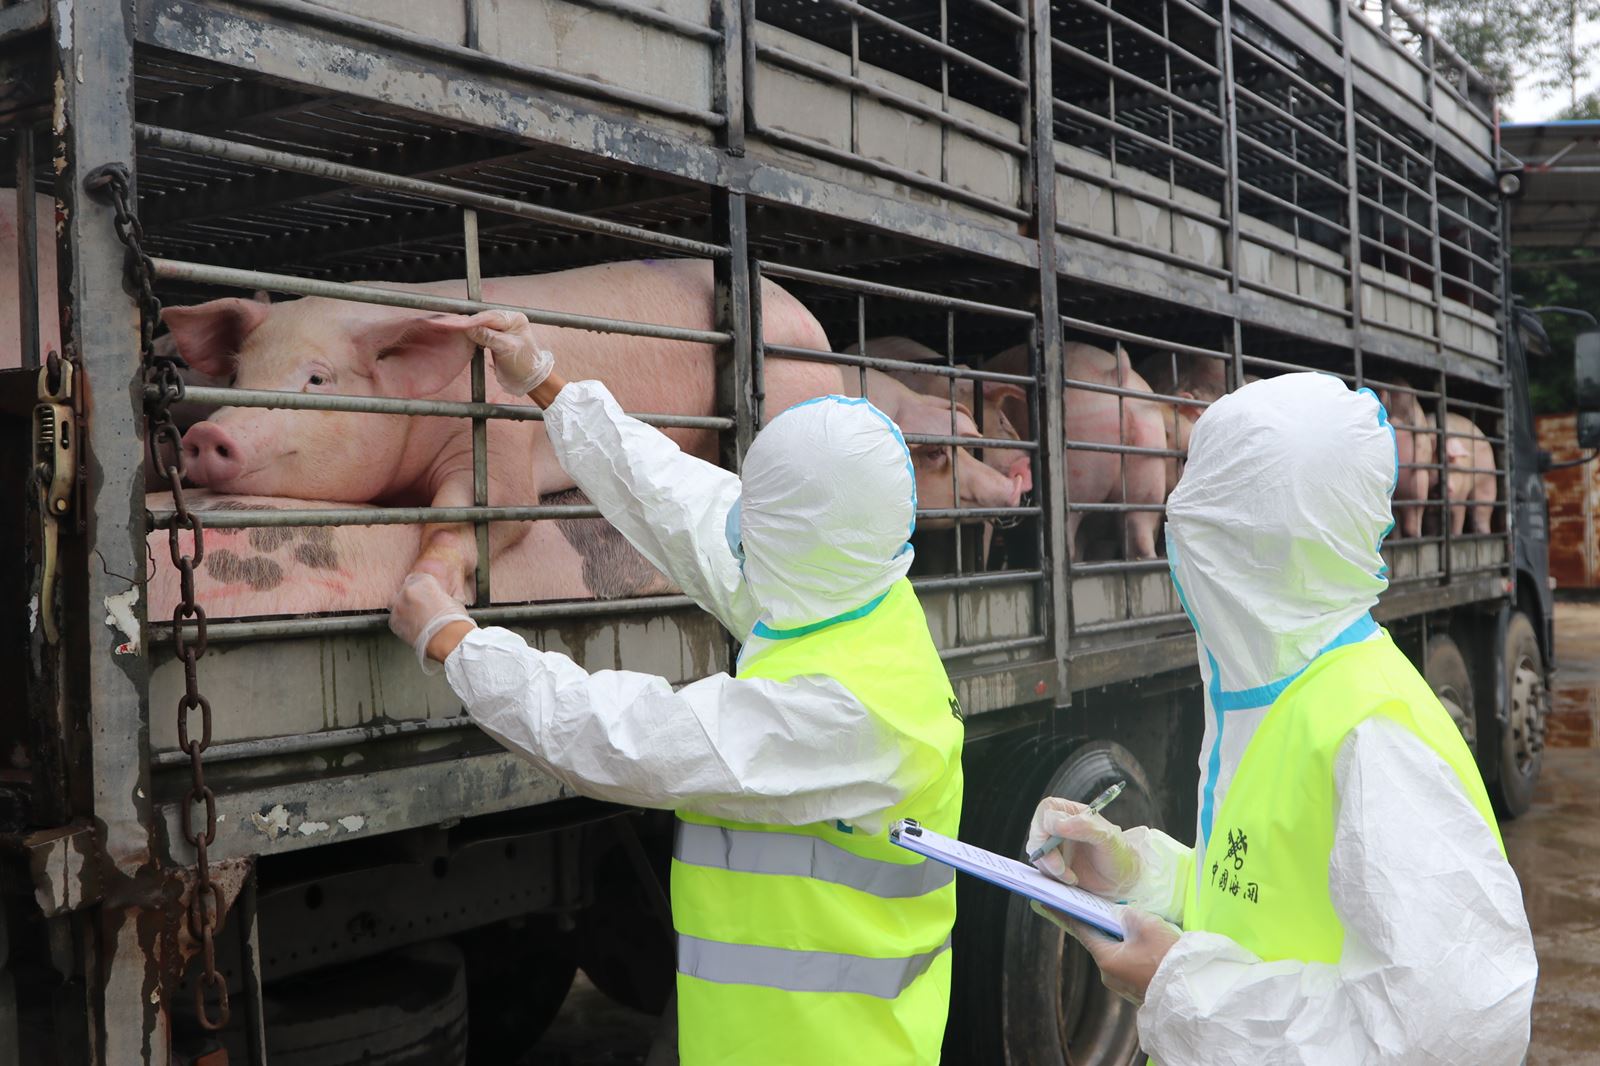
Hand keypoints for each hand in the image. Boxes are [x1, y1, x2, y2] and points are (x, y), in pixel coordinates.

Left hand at [389, 571, 474, 672]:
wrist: (447, 638)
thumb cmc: (453, 620)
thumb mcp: (451, 599)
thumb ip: (437, 595)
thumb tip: (436, 600)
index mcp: (424, 580)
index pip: (418, 578)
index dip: (422, 588)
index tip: (426, 595)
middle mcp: (408, 590)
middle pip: (406, 590)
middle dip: (412, 598)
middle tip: (422, 608)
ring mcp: (398, 606)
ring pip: (398, 604)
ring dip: (405, 609)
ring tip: (418, 619)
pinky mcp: (394, 622)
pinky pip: (395, 619)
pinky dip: (402, 622)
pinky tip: (414, 627)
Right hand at [457, 309, 555, 395]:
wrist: (529, 380)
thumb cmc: (523, 364)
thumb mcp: (506, 349)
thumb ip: (488, 336)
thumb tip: (468, 328)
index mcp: (514, 319)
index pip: (489, 316)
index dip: (471, 320)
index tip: (455, 323)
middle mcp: (508, 320)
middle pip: (483, 318)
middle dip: (467, 322)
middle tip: (449, 324)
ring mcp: (501, 329)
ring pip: (480, 325)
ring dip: (468, 328)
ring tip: (453, 328)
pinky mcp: (495, 338)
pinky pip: (480, 333)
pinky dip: (472, 334)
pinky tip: (464, 335)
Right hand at [1026, 796, 1140, 896]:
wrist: (1122, 882)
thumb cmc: (1119, 855)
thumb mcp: (1109, 838)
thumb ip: (1085, 826)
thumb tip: (1058, 824)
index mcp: (1072, 813)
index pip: (1047, 810)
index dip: (1046, 824)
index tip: (1055, 842)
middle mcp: (1059, 827)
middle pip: (1036, 832)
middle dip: (1046, 853)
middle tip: (1061, 868)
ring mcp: (1054, 847)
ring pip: (1037, 853)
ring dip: (1051, 868)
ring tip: (1072, 877)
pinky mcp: (1052, 865)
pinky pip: (1041, 869)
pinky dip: (1053, 877)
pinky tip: (1070, 879)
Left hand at [1030, 902, 1178, 1005]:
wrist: (1193, 991)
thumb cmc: (1167, 957)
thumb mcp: (1145, 924)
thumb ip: (1124, 914)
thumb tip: (1118, 915)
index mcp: (1105, 958)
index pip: (1081, 930)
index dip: (1066, 914)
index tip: (1048, 904)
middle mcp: (1108, 975)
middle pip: (1100, 941)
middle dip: (1103, 924)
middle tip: (1100, 907)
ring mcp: (1122, 984)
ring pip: (1116, 952)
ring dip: (1122, 938)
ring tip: (1135, 924)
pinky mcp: (1136, 988)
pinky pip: (1129, 963)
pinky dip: (1133, 950)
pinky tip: (1147, 943)